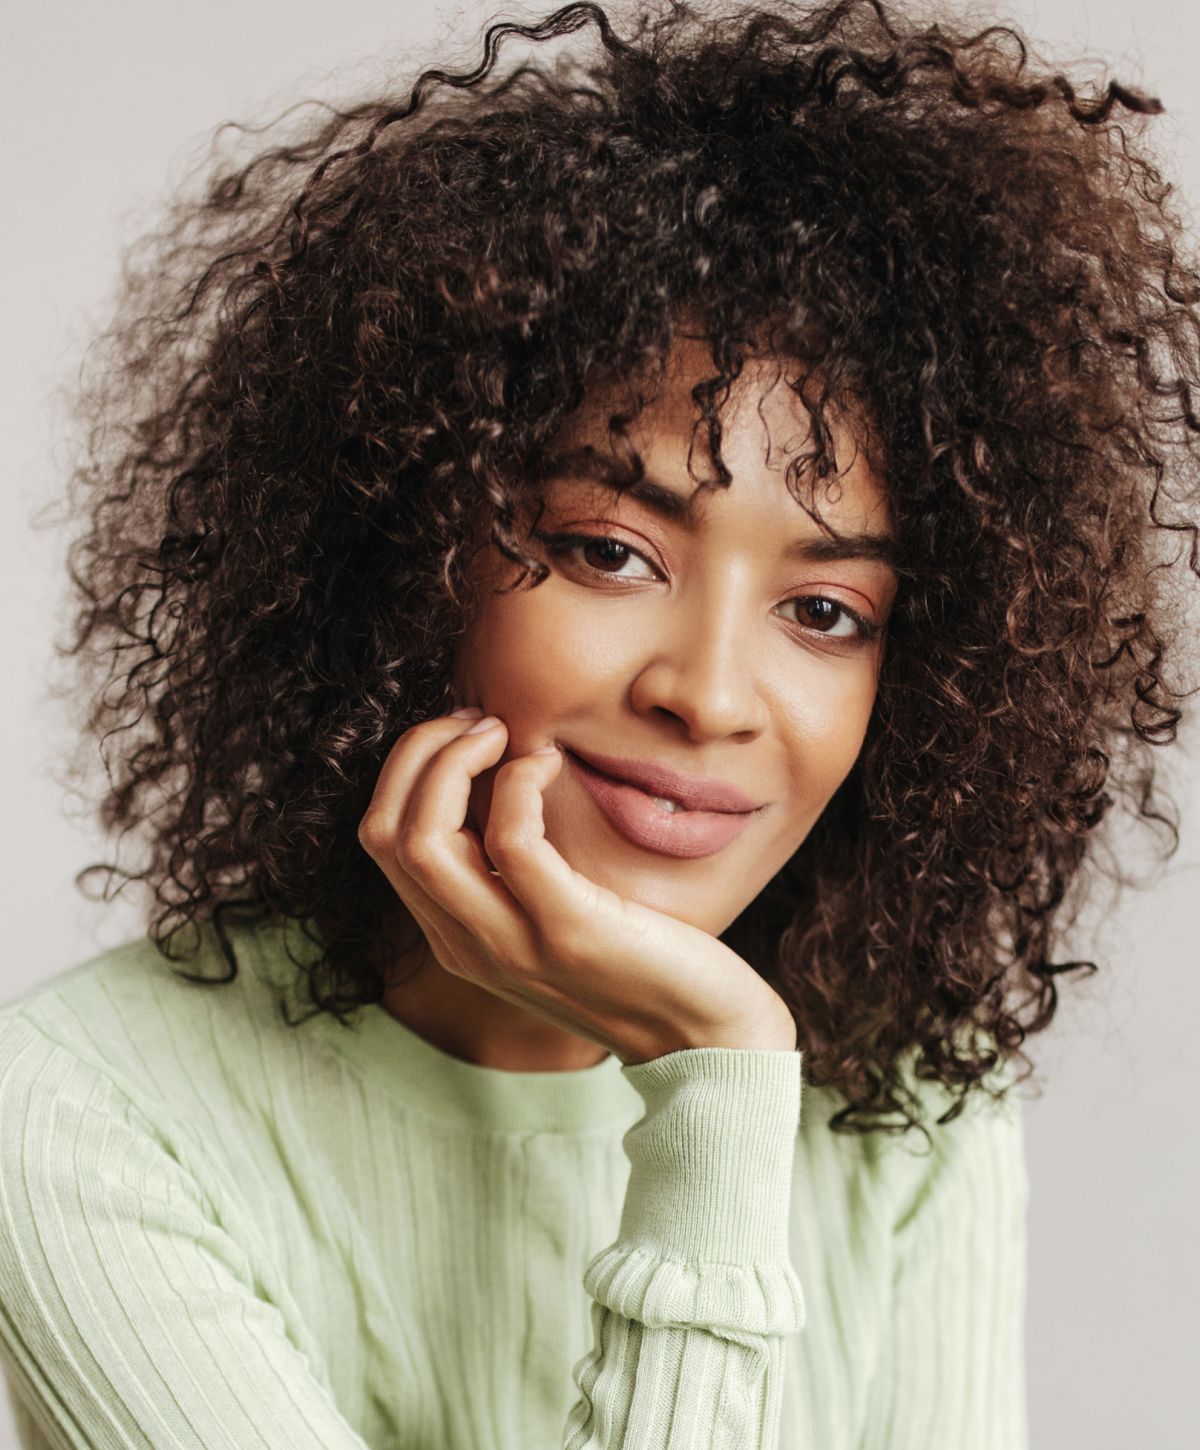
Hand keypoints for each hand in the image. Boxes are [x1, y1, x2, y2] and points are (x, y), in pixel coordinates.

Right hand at [357, 710, 797, 1065]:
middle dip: (419, 752)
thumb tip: (498, 778)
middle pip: (385, 832)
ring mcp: (512, 945)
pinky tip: (551, 763)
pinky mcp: (568, 931)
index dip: (408, 768)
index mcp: (455, 937)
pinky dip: (519, 783)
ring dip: (454, 761)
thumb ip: (512, 871)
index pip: (380, 838)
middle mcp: (467, 946)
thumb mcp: (554, 914)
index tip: (465, 733)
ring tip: (505, 733)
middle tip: (480, 721)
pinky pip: (510, 841)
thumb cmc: (639, 958)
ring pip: (422, 839)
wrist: (704, 1034)